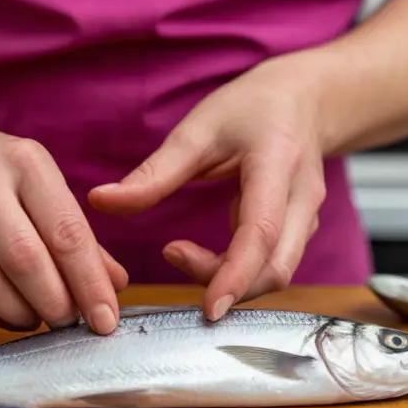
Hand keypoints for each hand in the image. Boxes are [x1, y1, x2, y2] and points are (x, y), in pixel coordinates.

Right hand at [0, 117, 127, 333]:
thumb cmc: (0, 170)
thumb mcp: (44, 183)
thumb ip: (80, 235)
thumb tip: (114, 285)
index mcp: (24, 161)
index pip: (65, 232)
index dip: (89, 283)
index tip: (106, 319)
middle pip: (24, 259)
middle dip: (55, 303)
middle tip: (72, 323)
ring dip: (20, 312)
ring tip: (40, 318)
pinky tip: (8, 313)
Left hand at [88, 51, 327, 319]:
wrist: (305, 99)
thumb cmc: (250, 108)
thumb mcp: (198, 130)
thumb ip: (153, 173)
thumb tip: (99, 201)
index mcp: (278, 164)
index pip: (262, 232)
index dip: (236, 275)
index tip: (209, 307)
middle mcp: (303, 196)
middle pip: (277, 267)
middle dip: (229, 285)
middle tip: (173, 258)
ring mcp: (308, 216)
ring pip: (278, 272)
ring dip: (230, 280)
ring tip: (181, 253)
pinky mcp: (300, 229)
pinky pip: (273, 265)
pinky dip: (239, 273)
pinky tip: (205, 256)